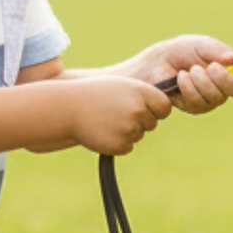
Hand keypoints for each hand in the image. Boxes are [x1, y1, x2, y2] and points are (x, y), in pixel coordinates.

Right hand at [62, 71, 177, 156]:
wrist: (68, 109)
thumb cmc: (95, 94)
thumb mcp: (122, 86)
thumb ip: (144, 96)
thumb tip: (163, 109)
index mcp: (142, 92)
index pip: (164, 107)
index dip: (156, 110)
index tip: (144, 109)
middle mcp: (139, 110)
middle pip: (152, 123)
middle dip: (139, 121)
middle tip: (117, 113)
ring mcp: (130, 129)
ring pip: (139, 135)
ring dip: (126, 132)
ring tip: (106, 120)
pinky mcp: (120, 145)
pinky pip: (127, 146)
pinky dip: (117, 142)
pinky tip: (103, 131)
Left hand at [127, 36, 232, 113]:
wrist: (154, 64)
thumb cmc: (178, 51)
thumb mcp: (200, 45)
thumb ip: (219, 51)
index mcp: (230, 68)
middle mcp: (224, 85)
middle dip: (225, 79)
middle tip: (211, 67)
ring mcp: (211, 98)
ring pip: (218, 97)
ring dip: (202, 81)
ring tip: (189, 70)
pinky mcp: (196, 107)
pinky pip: (200, 102)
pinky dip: (190, 88)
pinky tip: (180, 79)